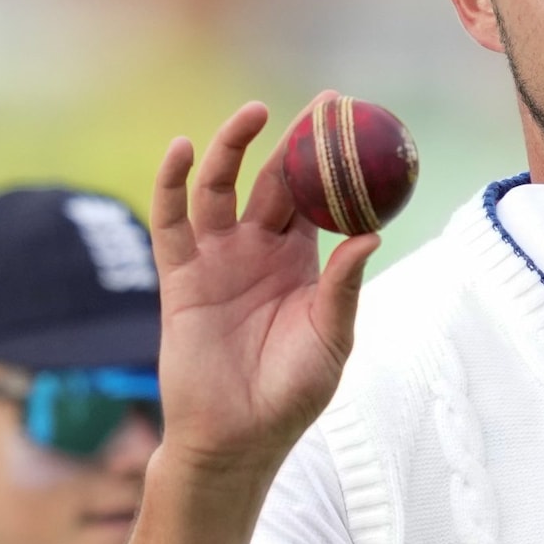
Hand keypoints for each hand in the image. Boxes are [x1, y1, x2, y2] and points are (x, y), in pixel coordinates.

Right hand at [150, 94, 377, 476]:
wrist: (237, 438)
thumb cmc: (290, 394)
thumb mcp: (330, 339)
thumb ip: (344, 287)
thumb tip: (371, 235)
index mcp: (302, 263)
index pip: (319, 199)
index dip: (333, 163)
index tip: (356, 124)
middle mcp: (259, 251)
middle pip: (275, 181)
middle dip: (295, 141)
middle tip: (321, 104)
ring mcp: (218, 259)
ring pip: (223, 189)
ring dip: (234, 148)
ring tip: (253, 113)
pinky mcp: (181, 276)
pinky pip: (172, 221)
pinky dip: (173, 183)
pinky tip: (184, 150)